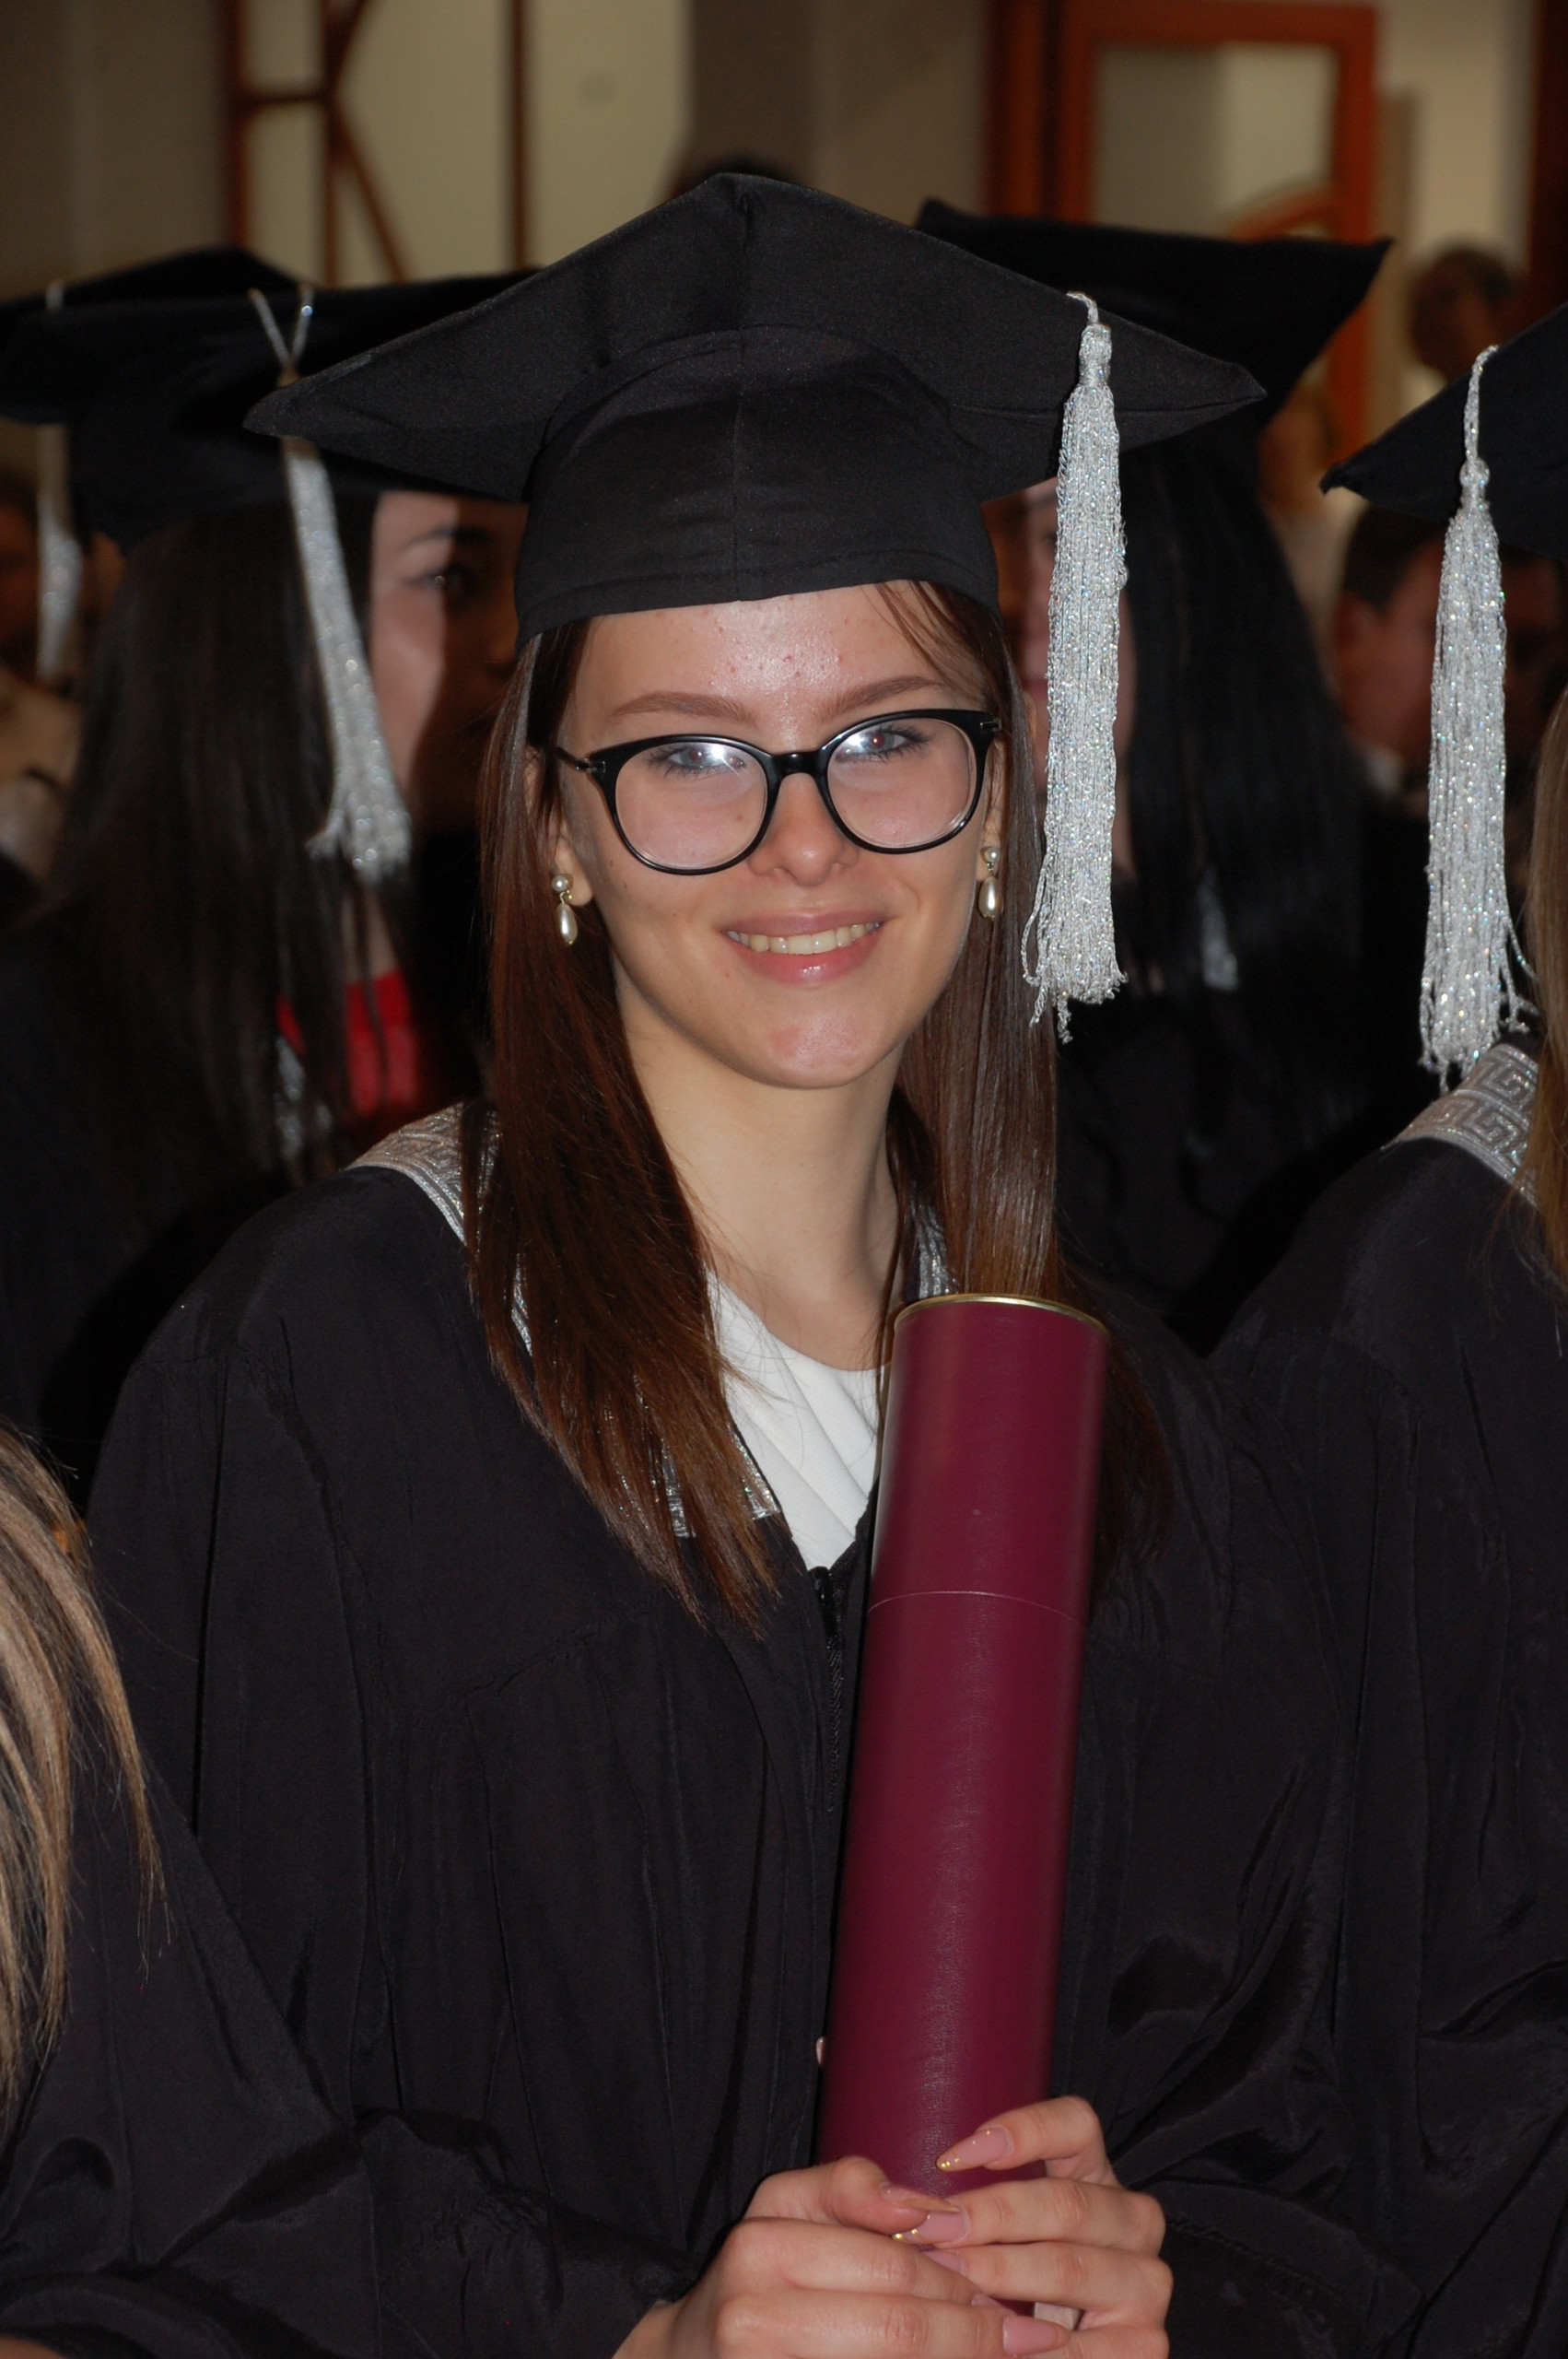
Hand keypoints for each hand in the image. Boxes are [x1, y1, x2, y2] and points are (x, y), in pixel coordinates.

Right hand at [615, 2153, 1071, 2356]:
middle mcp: (755, 2319)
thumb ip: (846, 2187)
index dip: (958, 2282)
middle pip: (896, 2330)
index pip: (889, 2268)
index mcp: (762, 2250)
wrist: (687, 2358)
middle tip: (1030, 2334)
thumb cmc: (753, 2275)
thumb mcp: (783, 2208)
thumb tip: (923, 2207)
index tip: (1009, 2289)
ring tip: (1012, 2355)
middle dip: (972, 2333)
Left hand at [889, 2097, 1168, 2357]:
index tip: (948, 2156)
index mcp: (1092, 2174)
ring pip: (1073, 2265)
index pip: (1076, 2124)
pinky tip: (996, 2339)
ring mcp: (1145, 2281)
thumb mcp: (965, 2225)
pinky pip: (1093, 2345)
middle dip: (990, 2217)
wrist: (1032, 2353)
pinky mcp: (1146, 2344)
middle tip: (929, 2231)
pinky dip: (1037, 2346)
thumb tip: (841, 2088)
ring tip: (951, 2281)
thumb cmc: (986, 2279)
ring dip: (1005, 2276)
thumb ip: (921, 2177)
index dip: (1021, 2130)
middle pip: (1066, 2201)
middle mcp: (1131, 2218)